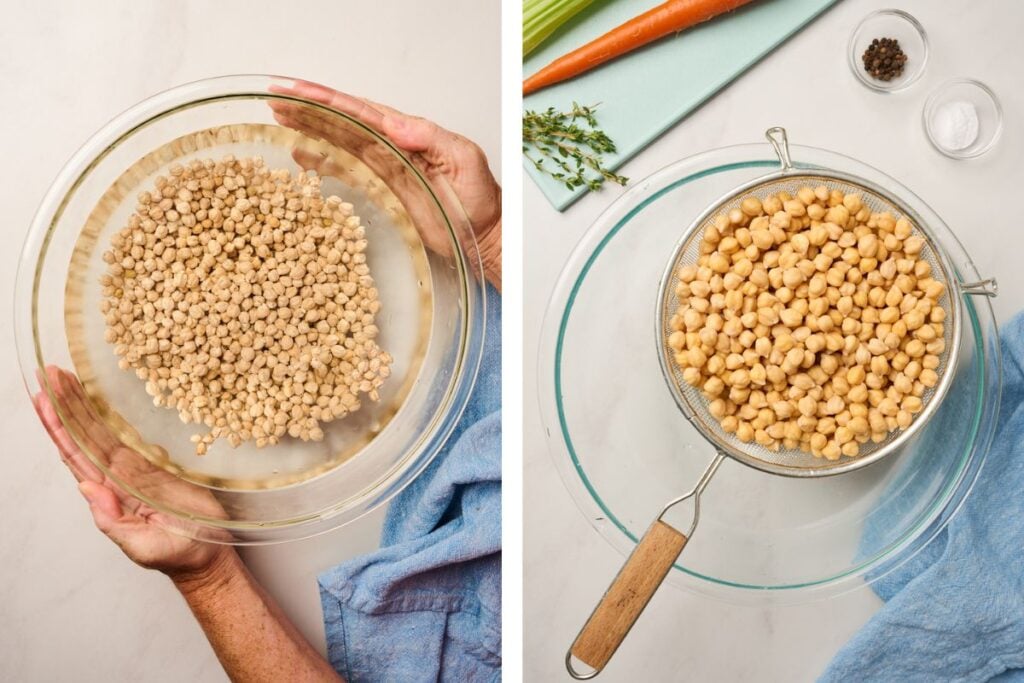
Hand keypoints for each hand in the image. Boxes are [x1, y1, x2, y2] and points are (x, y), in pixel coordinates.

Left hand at [33, 366, 231, 583]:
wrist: (205, 556)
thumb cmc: (174, 555)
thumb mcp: (140, 546)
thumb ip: (112, 522)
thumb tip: (88, 488)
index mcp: (107, 494)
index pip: (74, 454)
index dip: (58, 426)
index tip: (43, 399)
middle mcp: (116, 477)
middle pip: (84, 434)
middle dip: (65, 404)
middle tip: (50, 373)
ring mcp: (135, 469)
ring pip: (102, 430)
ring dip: (83, 404)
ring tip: (67, 378)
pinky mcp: (158, 464)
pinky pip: (130, 435)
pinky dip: (114, 416)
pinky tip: (103, 400)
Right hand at [269, 80, 501, 289]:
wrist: (483, 233)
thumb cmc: (480, 198)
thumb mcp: (464, 159)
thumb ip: (432, 138)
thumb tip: (396, 124)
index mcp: (408, 133)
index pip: (362, 111)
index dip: (329, 100)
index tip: (300, 90)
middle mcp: (392, 146)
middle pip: (343, 122)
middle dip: (310, 109)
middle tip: (276, 99)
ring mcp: (385, 167)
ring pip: (341, 142)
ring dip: (311, 129)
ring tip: (280, 118)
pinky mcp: (383, 189)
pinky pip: (348, 171)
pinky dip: (323, 163)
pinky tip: (301, 155)